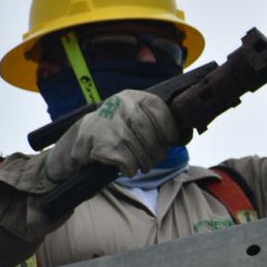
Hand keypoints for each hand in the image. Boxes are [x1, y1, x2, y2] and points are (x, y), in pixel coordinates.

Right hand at [45, 90, 177, 180]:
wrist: (82, 136)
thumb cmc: (117, 127)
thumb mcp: (134, 113)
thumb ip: (155, 119)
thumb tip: (183, 135)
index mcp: (132, 97)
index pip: (159, 110)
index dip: (170, 129)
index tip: (172, 140)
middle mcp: (121, 107)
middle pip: (152, 135)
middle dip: (158, 151)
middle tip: (156, 157)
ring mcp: (111, 126)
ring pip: (142, 151)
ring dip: (145, 162)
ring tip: (142, 164)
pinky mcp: (103, 146)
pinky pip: (128, 163)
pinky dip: (131, 169)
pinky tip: (126, 166)